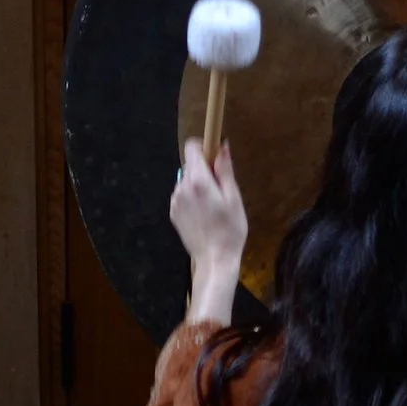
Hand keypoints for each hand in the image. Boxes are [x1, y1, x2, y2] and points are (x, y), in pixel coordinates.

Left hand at [171, 139, 246, 323]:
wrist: (214, 260)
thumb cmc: (231, 229)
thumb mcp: (234, 198)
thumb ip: (225, 170)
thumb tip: (221, 145)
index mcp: (198, 181)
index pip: (192, 147)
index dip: (204, 148)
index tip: (216, 159)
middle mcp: (181, 187)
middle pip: (190, 164)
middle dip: (204, 169)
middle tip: (220, 189)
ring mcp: (175, 200)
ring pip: (186, 180)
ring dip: (197, 185)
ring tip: (213, 206)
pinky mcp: (173, 212)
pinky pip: (182, 195)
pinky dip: (192, 198)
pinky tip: (204, 215)